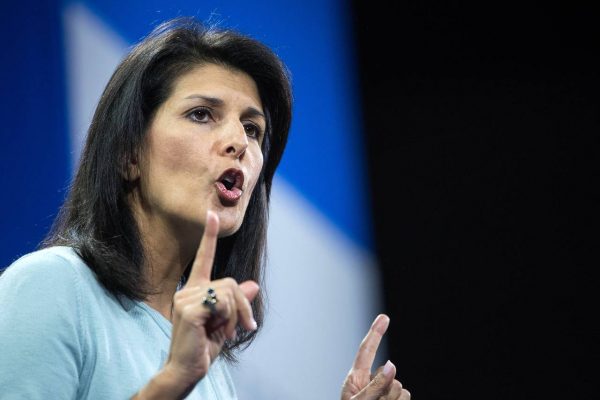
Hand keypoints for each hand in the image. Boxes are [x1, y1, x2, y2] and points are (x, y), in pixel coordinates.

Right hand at [164, 210, 258, 390]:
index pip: (203, 259)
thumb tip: (253, 284)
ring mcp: (186, 299)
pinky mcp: (189, 309)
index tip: (211, 215)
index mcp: (195, 291)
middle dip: (244, 306)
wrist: (187, 370)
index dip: (209, 237)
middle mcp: (188, 291)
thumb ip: (238, 303)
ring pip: (229, 292)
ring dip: (235, 316)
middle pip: (231, 282)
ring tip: (223, 332)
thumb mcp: (227, 322)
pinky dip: (227, 319)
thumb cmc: (204, 348)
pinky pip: (222, 303)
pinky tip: (214, 332)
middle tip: (245, 326)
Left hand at [340, 314, 410, 399]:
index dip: (375, 333)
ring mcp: (385, 392)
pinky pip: (406, 397)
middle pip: (389, 373)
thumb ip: (375, 385)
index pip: (366, 351)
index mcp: (356, 378)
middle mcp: (372, 382)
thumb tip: (391, 366)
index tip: (384, 317)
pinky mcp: (396, 398)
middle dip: (386, 390)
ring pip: (400, 388)